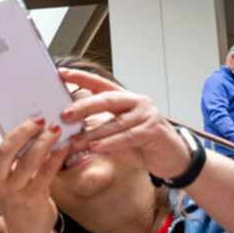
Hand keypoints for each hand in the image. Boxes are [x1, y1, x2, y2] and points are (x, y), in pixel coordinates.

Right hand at [0, 95, 68, 220]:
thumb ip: (12, 152)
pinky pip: (46, 174)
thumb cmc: (19, 193)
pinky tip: (65, 146)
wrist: (27, 231)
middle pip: (5, 151)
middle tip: (38, 118)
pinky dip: (56, 158)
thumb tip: (26, 118)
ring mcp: (13, 191)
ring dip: (43, 143)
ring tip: (55, 129)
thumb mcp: (8, 174)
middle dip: (21, 132)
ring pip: (28, 161)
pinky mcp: (33, 199)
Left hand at [58, 68, 191, 180]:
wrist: (172, 159)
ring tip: (75, 140)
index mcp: (124, 99)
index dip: (81, 77)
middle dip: (83, 106)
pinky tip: (96, 147)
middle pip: (106, 99)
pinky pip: (127, 136)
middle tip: (65, 114)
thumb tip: (70, 132)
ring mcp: (146, 114)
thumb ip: (98, 130)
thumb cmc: (142, 145)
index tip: (61, 73)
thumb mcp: (116, 136)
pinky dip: (110, 143)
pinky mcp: (153, 129)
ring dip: (93, 133)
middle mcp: (136, 102)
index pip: (100, 84)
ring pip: (114, 122)